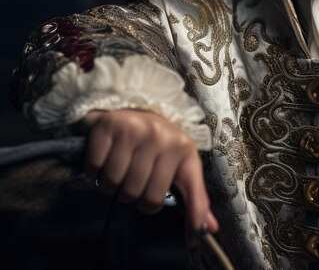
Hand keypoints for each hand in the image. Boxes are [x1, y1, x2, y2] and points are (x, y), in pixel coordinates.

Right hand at [80, 109, 218, 241]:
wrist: (136, 106)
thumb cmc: (160, 143)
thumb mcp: (184, 165)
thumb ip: (195, 198)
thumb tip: (208, 229)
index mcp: (182, 147)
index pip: (166, 196)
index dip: (163, 210)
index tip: (178, 228)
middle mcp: (159, 136)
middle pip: (135, 194)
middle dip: (131, 193)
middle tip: (134, 177)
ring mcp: (133, 129)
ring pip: (112, 183)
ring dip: (112, 183)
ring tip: (121, 168)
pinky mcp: (108, 125)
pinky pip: (93, 168)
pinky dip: (94, 170)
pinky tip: (106, 159)